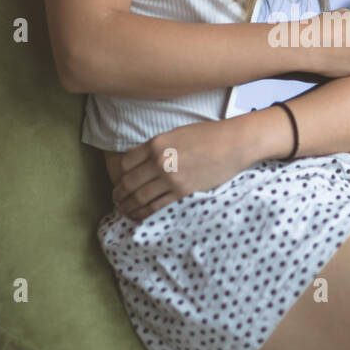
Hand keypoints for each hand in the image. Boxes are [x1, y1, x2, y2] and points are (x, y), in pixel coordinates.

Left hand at [111, 119, 252, 221]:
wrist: (233, 144)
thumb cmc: (207, 136)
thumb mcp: (175, 134)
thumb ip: (155, 146)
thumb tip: (135, 158)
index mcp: (156, 143)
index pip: (126, 163)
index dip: (119, 174)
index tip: (120, 181)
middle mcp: (160, 161)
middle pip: (129, 182)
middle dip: (120, 194)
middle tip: (117, 199)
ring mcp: (171, 178)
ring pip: (140, 197)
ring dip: (129, 206)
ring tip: (124, 210)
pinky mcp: (183, 192)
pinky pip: (157, 206)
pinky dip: (145, 213)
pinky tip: (140, 215)